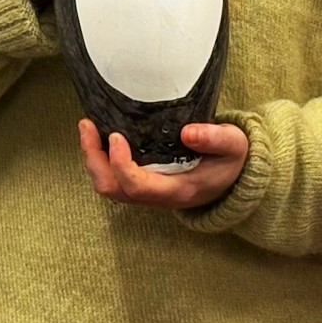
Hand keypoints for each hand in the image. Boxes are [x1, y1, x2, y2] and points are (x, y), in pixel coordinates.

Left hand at [78, 119, 246, 209]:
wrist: (234, 180)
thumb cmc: (231, 162)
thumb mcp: (233, 145)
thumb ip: (215, 138)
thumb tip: (188, 132)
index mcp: (177, 190)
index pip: (138, 187)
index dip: (120, 164)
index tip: (117, 136)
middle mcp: (157, 197)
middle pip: (113, 190)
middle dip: (94, 160)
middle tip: (87, 125)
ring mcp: (148, 194)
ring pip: (108, 187)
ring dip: (93, 160)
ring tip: (87, 128)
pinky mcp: (143, 185)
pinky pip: (113, 180)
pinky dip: (101, 160)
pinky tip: (100, 136)